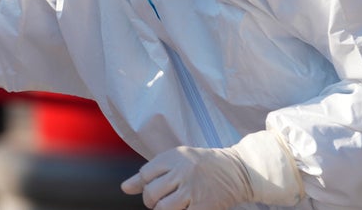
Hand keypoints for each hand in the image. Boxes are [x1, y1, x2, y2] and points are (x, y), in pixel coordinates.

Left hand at [121, 131, 302, 209]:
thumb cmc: (200, 165)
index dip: (144, 185)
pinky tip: (183, 208)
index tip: (152, 188)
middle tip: (158, 202)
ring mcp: (193, 190)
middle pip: (151, 193)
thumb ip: (149, 173)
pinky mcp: (204, 206)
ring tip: (169, 206)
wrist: (237, 171)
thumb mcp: (176, 160)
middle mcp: (182, 171)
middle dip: (151, 201)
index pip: (145, 174)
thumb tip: (125, 188)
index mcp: (173, 157)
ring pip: (163, 208)